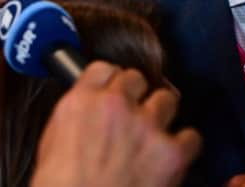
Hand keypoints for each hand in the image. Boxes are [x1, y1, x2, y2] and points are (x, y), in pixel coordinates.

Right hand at [30, 61, 201, 186]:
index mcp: (82, 101)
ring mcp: (146, 126)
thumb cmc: (62, 185)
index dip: (112, 80)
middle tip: (134, 112)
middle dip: (136, 94)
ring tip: (155, 132)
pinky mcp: (171, 153)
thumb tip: (90, 110)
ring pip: (167, 99)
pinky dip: (185, 146)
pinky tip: (173, 154)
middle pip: (137, 78)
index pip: (104, 68)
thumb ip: (77, 115)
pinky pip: (191, 137)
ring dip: (162, 113)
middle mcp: (115, 106)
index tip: (115, 88)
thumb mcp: (53, 141)